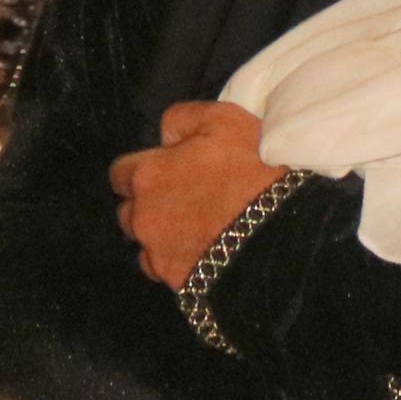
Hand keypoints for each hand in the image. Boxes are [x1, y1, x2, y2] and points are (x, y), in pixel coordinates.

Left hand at [109, 102, 284, 289]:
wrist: (280, 234)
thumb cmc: (252, 171)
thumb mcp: (223, 120)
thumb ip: (182, 118)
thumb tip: (165, 134)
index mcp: (146, 175)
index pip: (120, 172)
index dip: (142, 169)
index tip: (165, 170)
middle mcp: (141, 217)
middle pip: (128, 211)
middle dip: (146, 204)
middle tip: (182, 199)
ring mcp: (156, 254)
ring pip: (144, 243)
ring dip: (159, 234)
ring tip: (192, 228)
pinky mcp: (175, 281)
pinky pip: (163, 270)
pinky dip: (175, 261)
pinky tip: (199, 252)